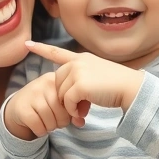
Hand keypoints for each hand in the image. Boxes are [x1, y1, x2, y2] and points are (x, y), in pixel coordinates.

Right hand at [4, 69, 82, 140]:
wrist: (17, 107)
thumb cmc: (44, 104)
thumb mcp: (58, 102)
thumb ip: (72, 109)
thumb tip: (81, 122)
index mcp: (55, 79)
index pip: (70, 99)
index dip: (70, 112)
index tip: (66, 114)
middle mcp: (43, 83)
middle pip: (61, 110)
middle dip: (61, 121)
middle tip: (56, 122)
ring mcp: (31, 94)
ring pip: (49, 118)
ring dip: (51, 127)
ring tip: (48, 124)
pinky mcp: (22, 108)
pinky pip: (38, 125)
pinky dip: (41, 131)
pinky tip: (39, 128)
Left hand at [25, 40, 145, 115]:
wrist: (131, 88)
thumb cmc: (117, 86)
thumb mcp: (97, 78)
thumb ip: (81, 82)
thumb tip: (69, 100)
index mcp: (82, 59)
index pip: (57, 52)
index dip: (41, 49)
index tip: (27, 45)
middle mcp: (78, 62)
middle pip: (57, 82)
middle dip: (65, 98)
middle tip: (81, 107)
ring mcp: (78, 71)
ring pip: (61, 94)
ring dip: (70, 106)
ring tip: (85, 110)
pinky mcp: (80, 84)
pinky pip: (67, 102)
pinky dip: (73, 111)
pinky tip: (84, 113)